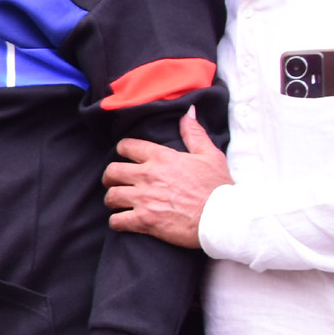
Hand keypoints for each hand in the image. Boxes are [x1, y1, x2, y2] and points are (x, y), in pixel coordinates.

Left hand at [104, 108, 229, 247]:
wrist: (223, 218)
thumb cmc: (218, 187)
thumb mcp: (210, 155)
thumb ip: (194, 134)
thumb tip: (188, 113)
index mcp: (161, 157)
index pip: (127, 146)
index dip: (122, 150)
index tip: (123, 156)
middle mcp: (148, 176)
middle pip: (112, 172)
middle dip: (110, 177)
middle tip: (115, 182)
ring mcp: (144, 199)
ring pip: (111, 196)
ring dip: (112, 200)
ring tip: (118, 203)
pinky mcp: (144, 221)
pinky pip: (117, 221)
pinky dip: (117, 222)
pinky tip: (122, 221)